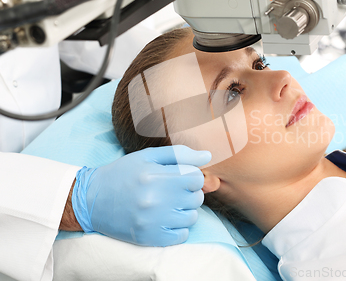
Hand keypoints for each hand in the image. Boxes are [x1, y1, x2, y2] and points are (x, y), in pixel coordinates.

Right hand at [71, 145, 210, 245]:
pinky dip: (178, 227)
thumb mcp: (148, 156)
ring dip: (185, 210)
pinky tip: (166, 218)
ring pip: (192, 216)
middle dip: (189, 192)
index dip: (192, 176)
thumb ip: (179, 154)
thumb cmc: (123, 174)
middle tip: (172, 190)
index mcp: (155, 176)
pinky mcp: (150, 237)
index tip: (181, 177)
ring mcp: (153, 221)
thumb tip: (208, 156)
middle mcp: (155, 200)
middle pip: (197, 197)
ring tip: (168, 204)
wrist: (92, 200)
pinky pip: (182, 235)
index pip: (196, 177)